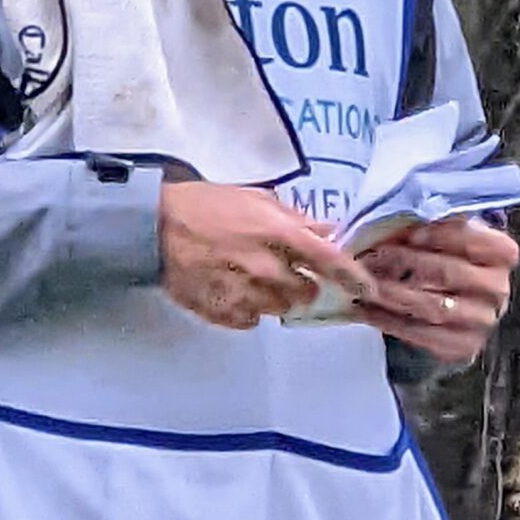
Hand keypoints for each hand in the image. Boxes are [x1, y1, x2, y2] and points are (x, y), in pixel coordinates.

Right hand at [157, 181, 372, 329]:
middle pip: (305, 293)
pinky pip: (251, 320)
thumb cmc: (203, 206)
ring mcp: (245, 294)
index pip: (329, 262)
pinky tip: (231, 289)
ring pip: (279, 309)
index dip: (353, 278)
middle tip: (281, 270)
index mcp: (278, 234)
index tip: (366, 289)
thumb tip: (326, 230)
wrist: (153, 229)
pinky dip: (248, 309)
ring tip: (249, 278)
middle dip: (300, 284)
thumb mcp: (253, 198)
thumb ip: (293, 218)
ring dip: (273, 297)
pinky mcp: (223, 313)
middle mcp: (267, 268)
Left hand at [353, 215, 518, 363]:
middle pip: (449, 272)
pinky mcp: (463, 346)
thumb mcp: (445, 237)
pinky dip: (389, 320)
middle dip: (406, 262)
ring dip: (392, 293)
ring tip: (365, 282)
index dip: (441, 235)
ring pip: (432, 306)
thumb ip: (431, 224)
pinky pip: (421, 334)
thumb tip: (395, 216)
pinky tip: (366, 309)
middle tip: (373, 256)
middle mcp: (498, 289)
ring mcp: (482, 321)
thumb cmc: (444, 260)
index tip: (409, 233)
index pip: (474, 239)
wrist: (452, 306)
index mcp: (501, 254)